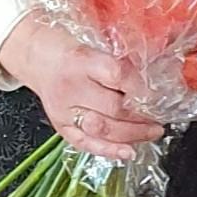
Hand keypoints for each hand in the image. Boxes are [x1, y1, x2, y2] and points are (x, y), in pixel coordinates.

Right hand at [0, 15, 165, 161]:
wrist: (37, 57)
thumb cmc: (70, 49)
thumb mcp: (96, 44)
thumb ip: (120, 63)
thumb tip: (151, 83)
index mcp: (82, 60)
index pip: (118, 75)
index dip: (141, 87)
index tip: (158, 93)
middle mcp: (71, 87)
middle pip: (113, 108)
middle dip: (142, 116)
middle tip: (159, 117)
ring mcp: (64, 110)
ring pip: (103, 129)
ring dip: (132, 135)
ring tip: (152, 132)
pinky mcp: (60, 126)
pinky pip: (86, 143)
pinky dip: (109, 150)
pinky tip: (128, 152)